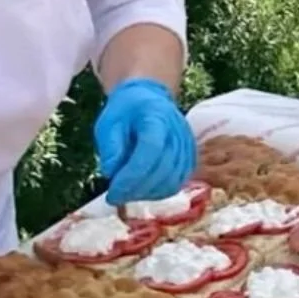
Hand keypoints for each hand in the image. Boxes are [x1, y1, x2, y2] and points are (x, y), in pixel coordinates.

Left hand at [94, 78, 196, 205]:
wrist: (149, 101)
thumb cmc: (126, 112)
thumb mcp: (108, 123)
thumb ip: (110, 147)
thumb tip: (112, 173)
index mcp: (157, 117)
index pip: (151, 150)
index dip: (132, 175)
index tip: (112, 192)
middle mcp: (178, 133)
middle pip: (163, 169)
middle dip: (136, 189)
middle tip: (115, 196)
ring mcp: (187, 147)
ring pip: (171, 181)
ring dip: (147, 194)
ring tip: (127, 192)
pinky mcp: (189, 159)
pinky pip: (177, 184)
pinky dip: (158, 193)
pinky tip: (141, 190)